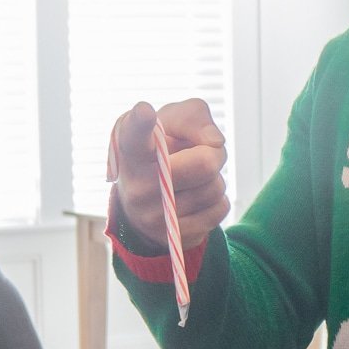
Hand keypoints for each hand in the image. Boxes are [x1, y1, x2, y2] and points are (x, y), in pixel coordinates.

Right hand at [109, 100, 228, 250]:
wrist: (147, 196)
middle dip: (214, 154)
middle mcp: (135, 183)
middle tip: (203, 152)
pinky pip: (219, 211)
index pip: (133, 133)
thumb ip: (193, 117)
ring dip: (214, 178)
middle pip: (205, 164)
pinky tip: (196, 197)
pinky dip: (216, 200)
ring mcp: (152, 216)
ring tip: (193, 177)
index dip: (141, 121)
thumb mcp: (171, 121)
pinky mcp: (172, 236)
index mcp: (129, 147)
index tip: (145, 111)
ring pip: (215, 188)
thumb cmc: (163, 147)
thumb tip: (214, 143)